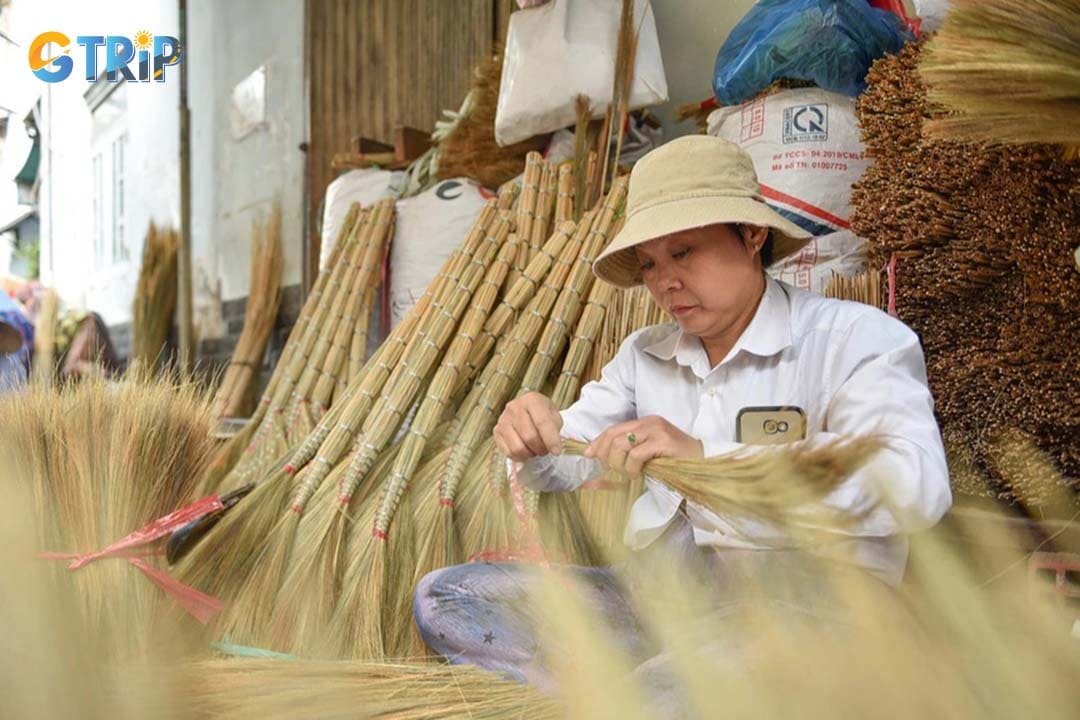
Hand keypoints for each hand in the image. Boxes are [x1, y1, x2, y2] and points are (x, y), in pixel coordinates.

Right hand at [494, 392, 563, 462]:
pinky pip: (509, 452)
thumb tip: (553, 447)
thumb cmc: (542, 415)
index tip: (557, 451)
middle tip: (546, 449)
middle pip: (530, 437)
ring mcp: (503, 419)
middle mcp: (514, 407)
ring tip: (535, 449)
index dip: (551, 440)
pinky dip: (520, 457)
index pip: (542, 422)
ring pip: (518, 448)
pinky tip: (525, 450)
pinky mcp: (497, 431)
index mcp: (531, 399)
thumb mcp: (554, 416)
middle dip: (541, 448)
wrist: (527, 411)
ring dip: (531, 454)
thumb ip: (555, 429)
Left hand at [584, 416, 702, 476]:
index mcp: (644, 422)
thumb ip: (631, 452)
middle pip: (613, 435)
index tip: (589, 456)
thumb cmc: (676, 461)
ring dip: (619, 463)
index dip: (597, 442)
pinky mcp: (663, 442)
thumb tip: (604, 461)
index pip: (613, 429)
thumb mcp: (649, 453)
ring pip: (621, 444)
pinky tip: (637, 474)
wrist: (704, 462)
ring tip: (628, 473)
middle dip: (606, 455)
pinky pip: (636, 455)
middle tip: (612, 470)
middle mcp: (649, 422)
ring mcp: (657, 430)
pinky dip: (631, 467)